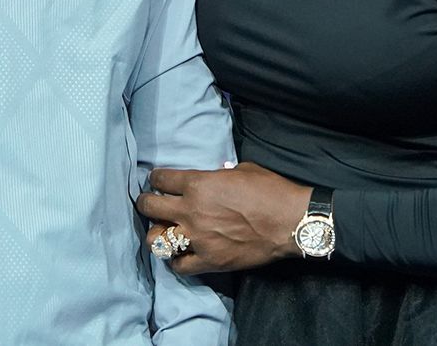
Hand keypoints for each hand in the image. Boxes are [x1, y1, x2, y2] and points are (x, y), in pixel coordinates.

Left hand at [136, 162, 310, 274]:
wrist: (290, 222)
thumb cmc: (270, 191)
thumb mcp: (241, 171)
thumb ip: (219, 175)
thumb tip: (214, 176)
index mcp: (198, 184)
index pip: (160, 180)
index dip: (157, 179)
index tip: (159, 182)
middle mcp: (191, 211)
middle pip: (149, 207)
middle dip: (146, 203)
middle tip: (150, 204)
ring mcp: (198, 238)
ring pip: (156, 239)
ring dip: (157, 234)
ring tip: (164, 231)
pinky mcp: (209, 260)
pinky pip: (179, 266)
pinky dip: (177, 260)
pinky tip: (182, 254)